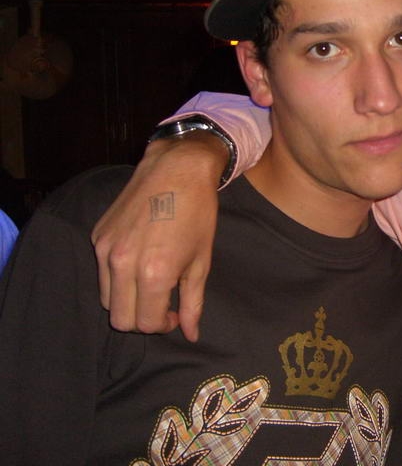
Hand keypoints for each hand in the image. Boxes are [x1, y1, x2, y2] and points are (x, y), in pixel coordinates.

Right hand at [92, 132, 227, 340]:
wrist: (177, 169)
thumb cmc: (197, 214)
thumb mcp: (201, 261)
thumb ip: (193, 303)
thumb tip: (191, 335)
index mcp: (153, 274)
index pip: (146, 323)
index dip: (164, 325)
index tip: (176, 314)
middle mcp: (123, 264)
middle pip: (120, 319)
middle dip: (142, 320)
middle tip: (163, 305)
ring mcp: (106, 249)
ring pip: (107, 299)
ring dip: (128, 302)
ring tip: (151, 284)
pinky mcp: (97, 236)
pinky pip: (101, 273)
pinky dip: (118, 278)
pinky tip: (140, 261)